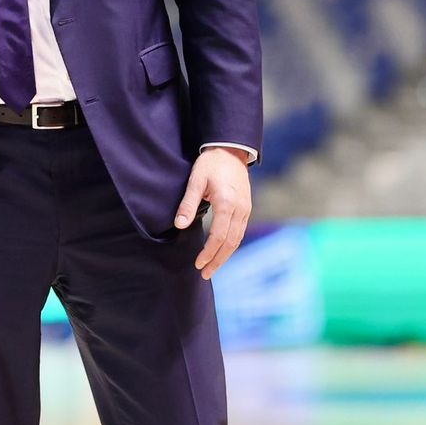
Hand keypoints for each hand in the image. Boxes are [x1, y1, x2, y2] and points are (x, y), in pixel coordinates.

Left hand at [175, 147, 251, 279]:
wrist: (231, 150)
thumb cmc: (210, 164)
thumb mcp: (195, 181)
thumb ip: (187, 204)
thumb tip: (179, 225)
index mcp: (227, 203)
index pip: (219, 236)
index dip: (209, 253)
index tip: (198, 264)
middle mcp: (240, 210)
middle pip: (230, 243)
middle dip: (218, 260)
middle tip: (205, 274)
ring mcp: (246, 210)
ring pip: (237, 239)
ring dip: (225, 255)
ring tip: (212, 267)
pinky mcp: (246, 209)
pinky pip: (239, 232)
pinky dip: (230, 245)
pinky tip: (221, 251)